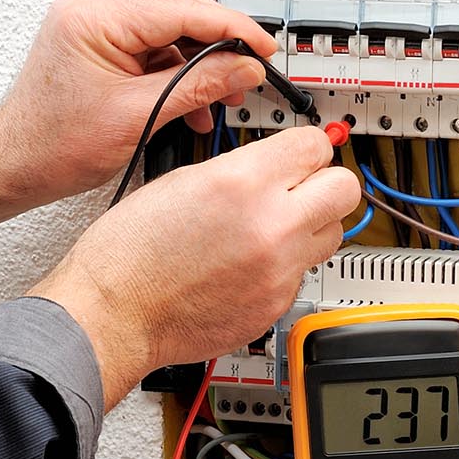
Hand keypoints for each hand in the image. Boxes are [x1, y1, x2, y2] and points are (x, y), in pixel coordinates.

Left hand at [0, 0, 276, 240]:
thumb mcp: (137, 117)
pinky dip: (177, 74)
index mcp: (93, 19)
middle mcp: (90, 13)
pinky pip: (151, 49)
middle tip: (250, 68)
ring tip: (221, 96)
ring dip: (199, 64)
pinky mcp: (98, 48)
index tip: (261, 46)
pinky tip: (193, 103)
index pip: (180, 9)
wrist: (15, 167)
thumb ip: (197, 87)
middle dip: (218, 44)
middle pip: (177, 12)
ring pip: (168, 31)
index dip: (230, 29)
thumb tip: (242, 69)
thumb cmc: (51, 146)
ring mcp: (93, 28)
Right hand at [32, 127, 360, 410]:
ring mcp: (278, 271)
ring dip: (311, 225)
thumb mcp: (182, 180)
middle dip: (324, 183)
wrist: (114, 312)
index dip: (308, 146)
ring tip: (275, 228)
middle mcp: (271, 226)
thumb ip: (242, 169)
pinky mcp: (276, 305)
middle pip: (345, 189)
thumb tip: (277, 165)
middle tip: (302, 187)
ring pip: (334, 234)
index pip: (316, 145)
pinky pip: (303, 273)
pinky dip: (284, 265)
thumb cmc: (130, 250)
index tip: (301, 154)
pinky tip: (249, 264)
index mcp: (243, 183)